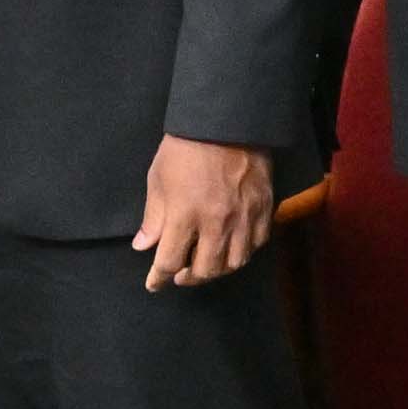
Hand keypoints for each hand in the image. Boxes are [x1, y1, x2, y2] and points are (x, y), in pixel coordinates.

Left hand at [132, 138, 271, 291]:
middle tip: (180, 275)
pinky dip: (243, 252)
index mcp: (185, 215)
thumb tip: (143, 245)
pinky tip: (233, 248)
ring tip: (207, 265)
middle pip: (206, 270)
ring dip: (218, 270)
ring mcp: (244, 217)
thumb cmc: (184, 150)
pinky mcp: (264, 208)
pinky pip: (257, 243)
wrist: (226, 124)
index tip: (154, 284)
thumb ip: (154, 218)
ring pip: (235, 262)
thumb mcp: (158, 181)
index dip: (159, 278)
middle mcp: (216, 223)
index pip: (170, 261)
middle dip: (189, 278)